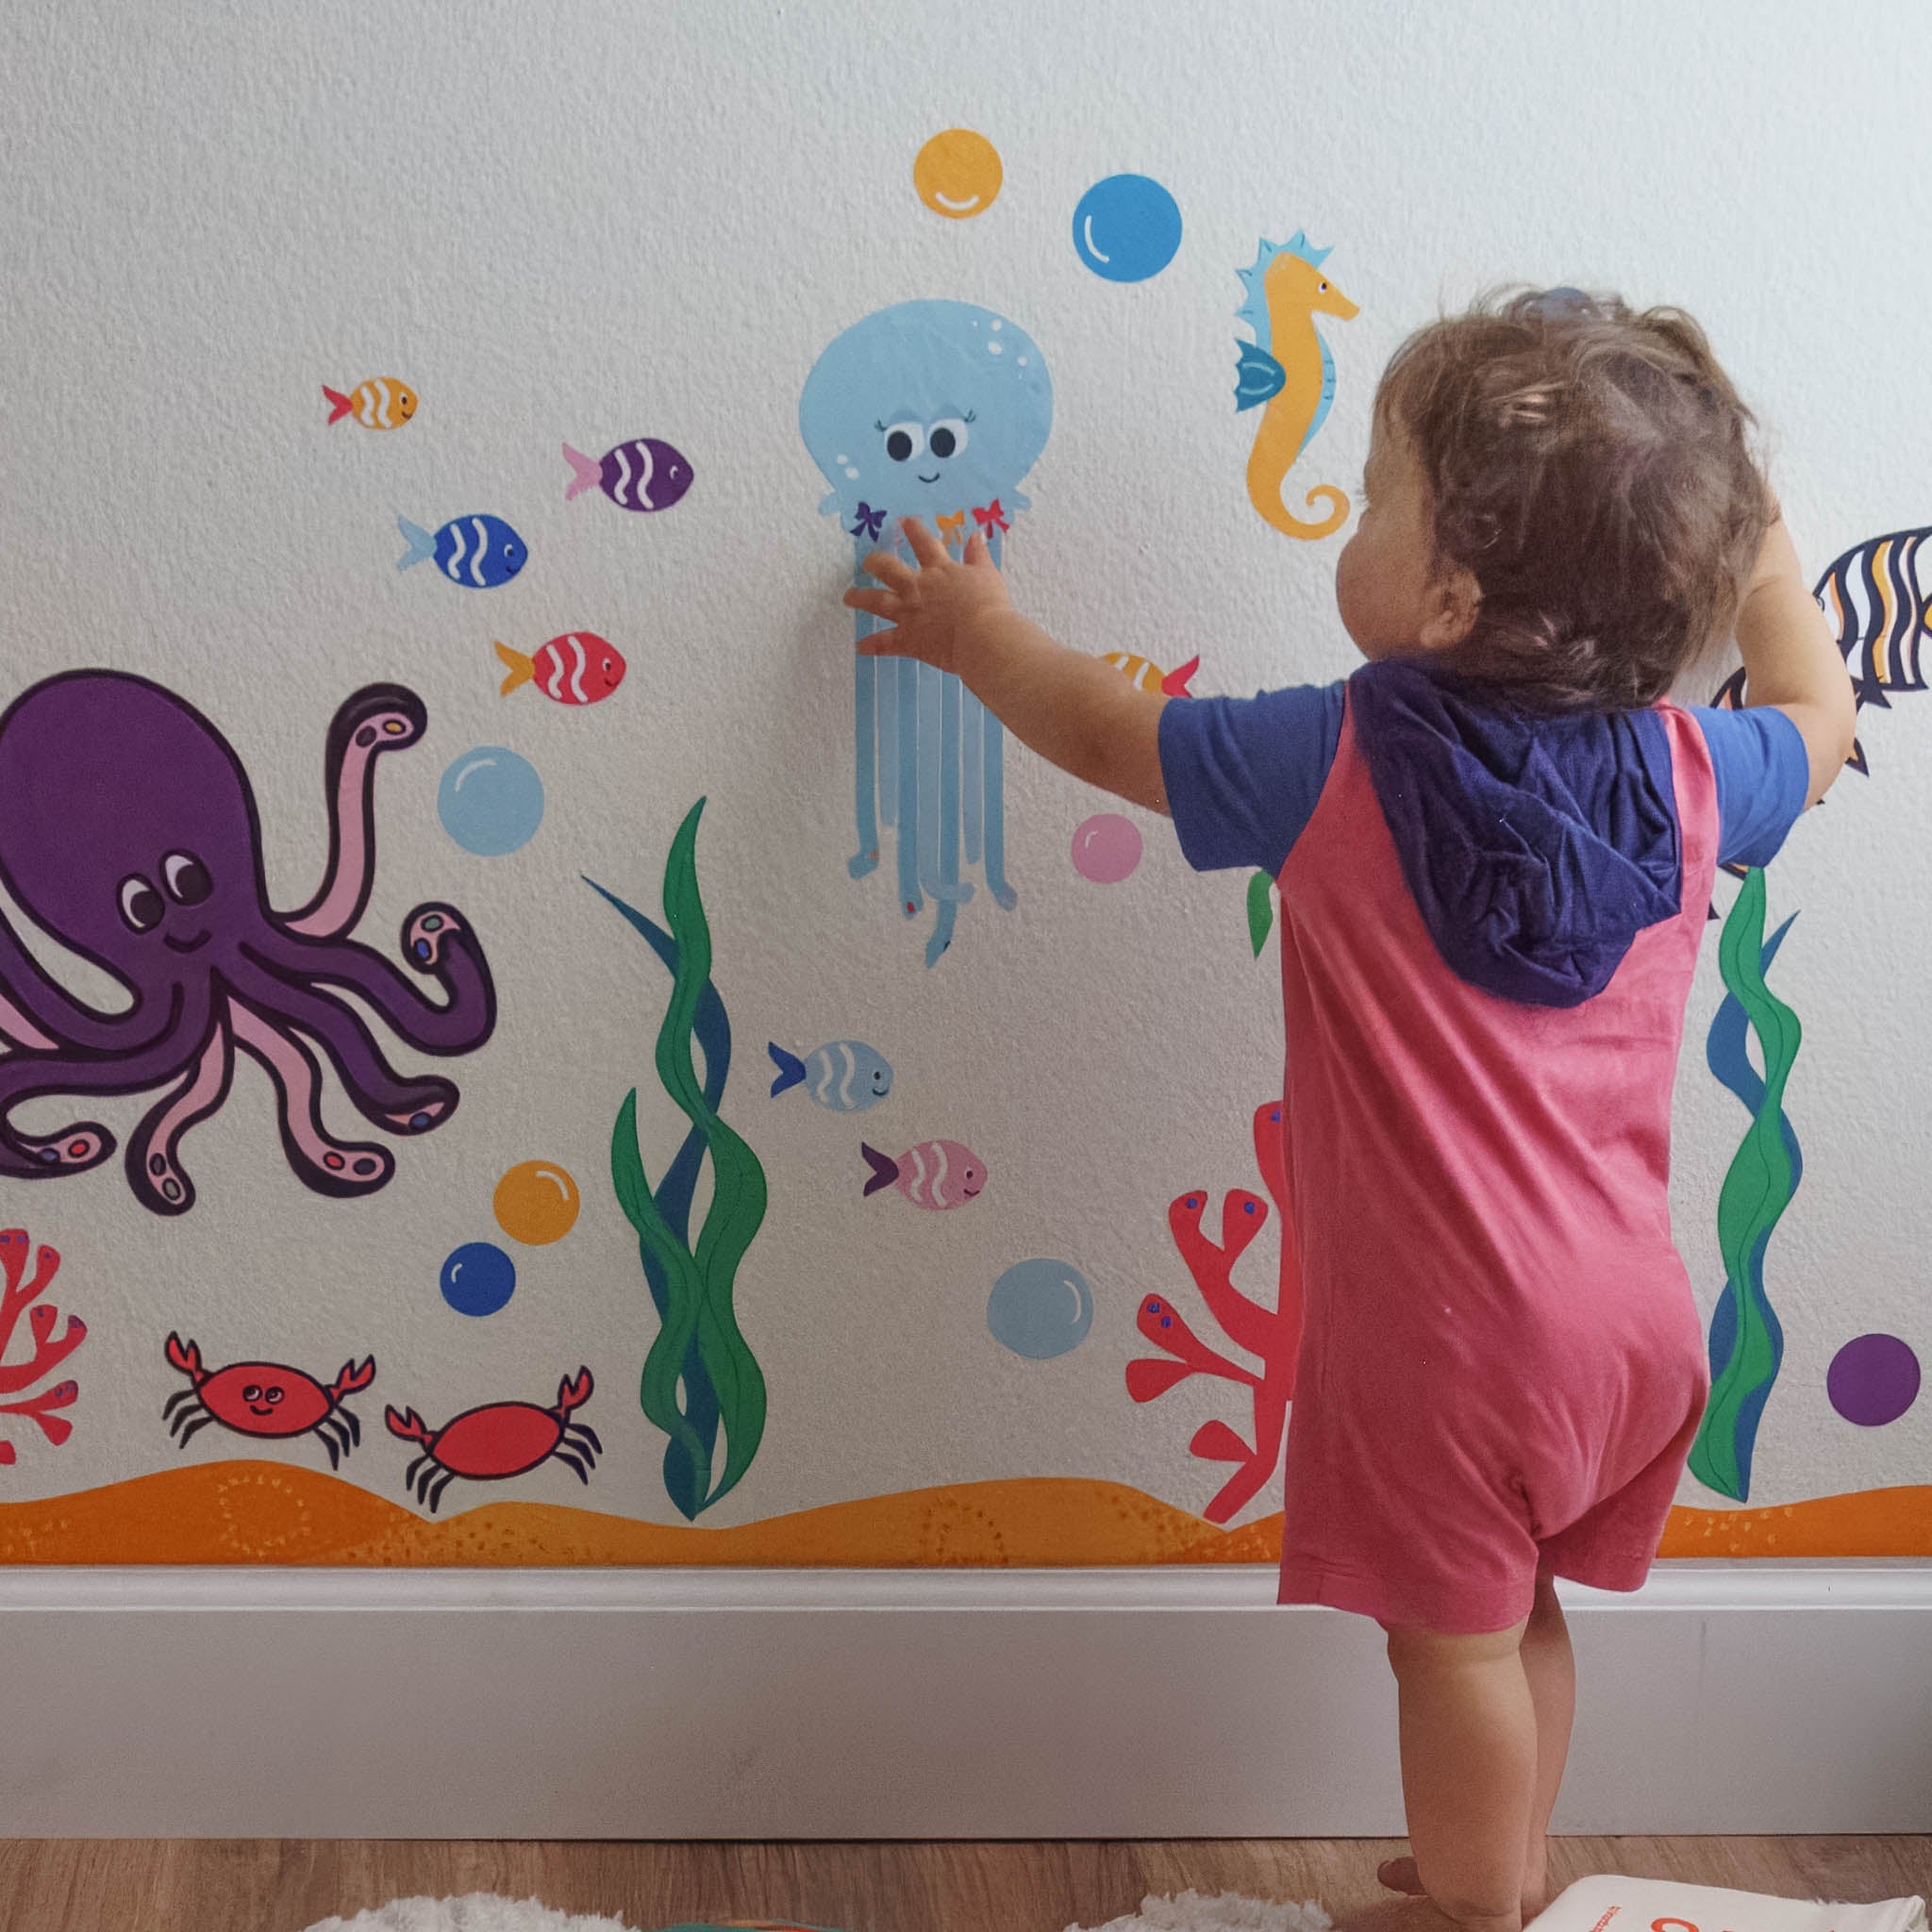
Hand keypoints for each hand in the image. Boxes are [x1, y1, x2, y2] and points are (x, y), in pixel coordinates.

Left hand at [842, 517, 1012, 675]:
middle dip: (875, 563)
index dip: (913, 529)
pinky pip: (885, 643)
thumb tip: (976, 534)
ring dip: (860, 598)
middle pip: (888, 569)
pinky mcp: (907, 639)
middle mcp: (918, 587)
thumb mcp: (987, 574)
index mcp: (939, 569)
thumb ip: (978, 555)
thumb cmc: (990, 605)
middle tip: (867, 561)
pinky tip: (861, 647)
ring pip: (877, 601)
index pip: (922, 542)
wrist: (982, 636)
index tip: (904, 521)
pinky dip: (872, 645)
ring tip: (849, 597)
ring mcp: (908, 612)